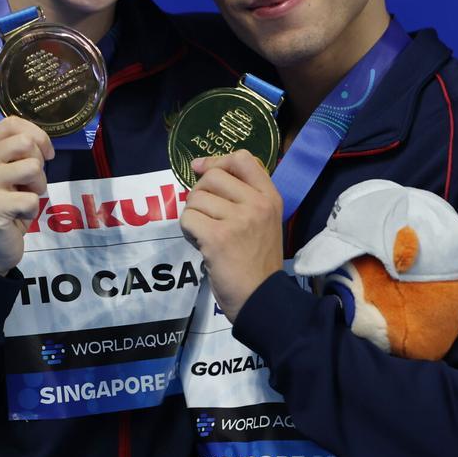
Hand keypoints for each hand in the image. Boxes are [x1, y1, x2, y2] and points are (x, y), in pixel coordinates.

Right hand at [0, 116, 53, 273]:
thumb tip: (41, 139)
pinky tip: (17, 214)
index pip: (13, 123)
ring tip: (23, 197)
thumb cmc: (4, 201)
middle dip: (39, 163)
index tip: (44, 153)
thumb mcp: (7, 167)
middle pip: (26, 142)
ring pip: (33, 167)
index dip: (38, 136)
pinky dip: (33, 209)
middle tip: (29, 181)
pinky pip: (33, 198)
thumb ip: (17, 148)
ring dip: (38, 186)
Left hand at [179, 150, 283, 322]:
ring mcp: (239, 219)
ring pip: (196, 198)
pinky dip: (187, 231)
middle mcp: (257, 203)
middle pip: (213, 176)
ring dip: (193, 215)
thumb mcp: (262, 220)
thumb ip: (241, 194)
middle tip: (206, 216)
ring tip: (205, 234)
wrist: (262, 298)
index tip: (202, 171)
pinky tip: (200, 243)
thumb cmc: (258, 261)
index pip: (243, 158)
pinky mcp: (218, 237)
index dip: (217, 161)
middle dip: (200, 194)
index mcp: (270, 197)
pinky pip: (188, 218)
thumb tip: (200, 166)